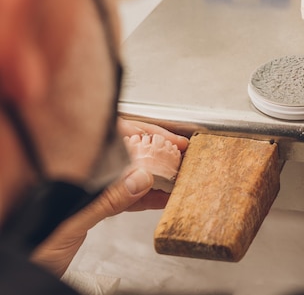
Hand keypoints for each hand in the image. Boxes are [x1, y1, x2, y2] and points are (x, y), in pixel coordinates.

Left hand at [31, 119, 188, 276]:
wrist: (25, 270)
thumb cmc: (33, 242)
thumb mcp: (71, 219)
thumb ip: (107, 198)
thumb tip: (142, 178)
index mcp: (70, 162)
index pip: (115, 133)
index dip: (147, 132)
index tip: (172, 140)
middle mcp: (80, 168)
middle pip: (126, 151)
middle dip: (156, 152)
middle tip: (181, 156)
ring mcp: (87, 187)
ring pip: (129, 173)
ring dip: (155, 175)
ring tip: (177, 176)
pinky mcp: (92, 206)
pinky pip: (125, 196)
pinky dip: (144, 197)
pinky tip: (161, 197)